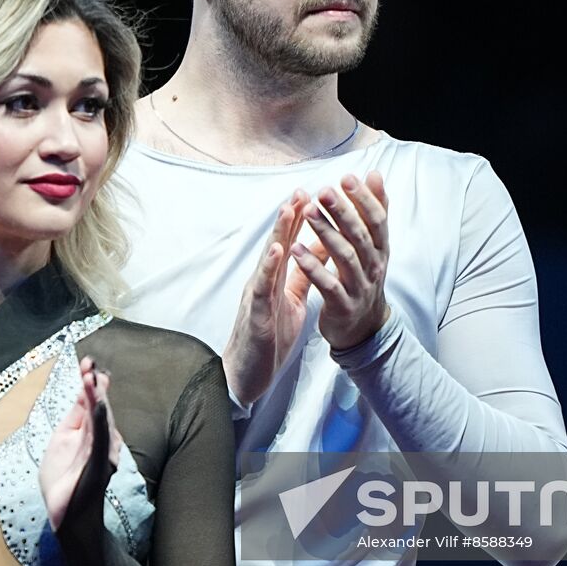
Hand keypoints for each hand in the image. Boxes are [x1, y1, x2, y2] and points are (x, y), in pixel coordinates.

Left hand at [40, 357, 122, 529]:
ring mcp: (103, 451)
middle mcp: (101, 439)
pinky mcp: (102, 463)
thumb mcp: (61, 443)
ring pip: (102, 419)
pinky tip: (100, 404)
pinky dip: (102, 420)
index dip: (89, 382)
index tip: (86, 362)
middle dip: (94, 384)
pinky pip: (103, 438)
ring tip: (91, 377)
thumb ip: (73, 419)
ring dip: (96, 397)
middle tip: (89, 364)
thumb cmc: (63, 483)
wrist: (66, 516)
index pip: (90, 402)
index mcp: (88, 433)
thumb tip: (82, 395)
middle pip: (98, 406)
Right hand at [223, 190, 313, 405]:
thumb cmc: (268, 338)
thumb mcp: (292, 301)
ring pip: (267, 259)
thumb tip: (320, 251)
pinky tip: (276, 250)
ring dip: (278, 233)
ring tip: (290, 208)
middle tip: (302, 189)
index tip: (311, 193)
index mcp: (274, 280)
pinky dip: (268, 267)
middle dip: (289, 216)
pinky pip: (261, 287)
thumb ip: (302, 276)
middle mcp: (263, 282)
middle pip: (277, 243)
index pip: (288, 244)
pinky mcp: (254, 314)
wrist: (246, 375)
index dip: (299, 220)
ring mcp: (256, 296)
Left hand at [293, 171, 390, 350]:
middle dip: (343, 212)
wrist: (364, 328)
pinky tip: (295, 250)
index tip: (346, 178)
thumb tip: (375, 174)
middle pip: (360, 235)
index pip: (376, 219)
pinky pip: (328, 284)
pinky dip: (312, 267)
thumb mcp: (374, 245)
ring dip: (326, 233)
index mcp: (380, 248)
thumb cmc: (364, 277)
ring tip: (308, 213)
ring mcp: (360, 286)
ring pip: (345, 257)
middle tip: (324, 191)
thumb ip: (375, 210)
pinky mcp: (343, 305)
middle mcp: (374, 266)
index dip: (364, 199)